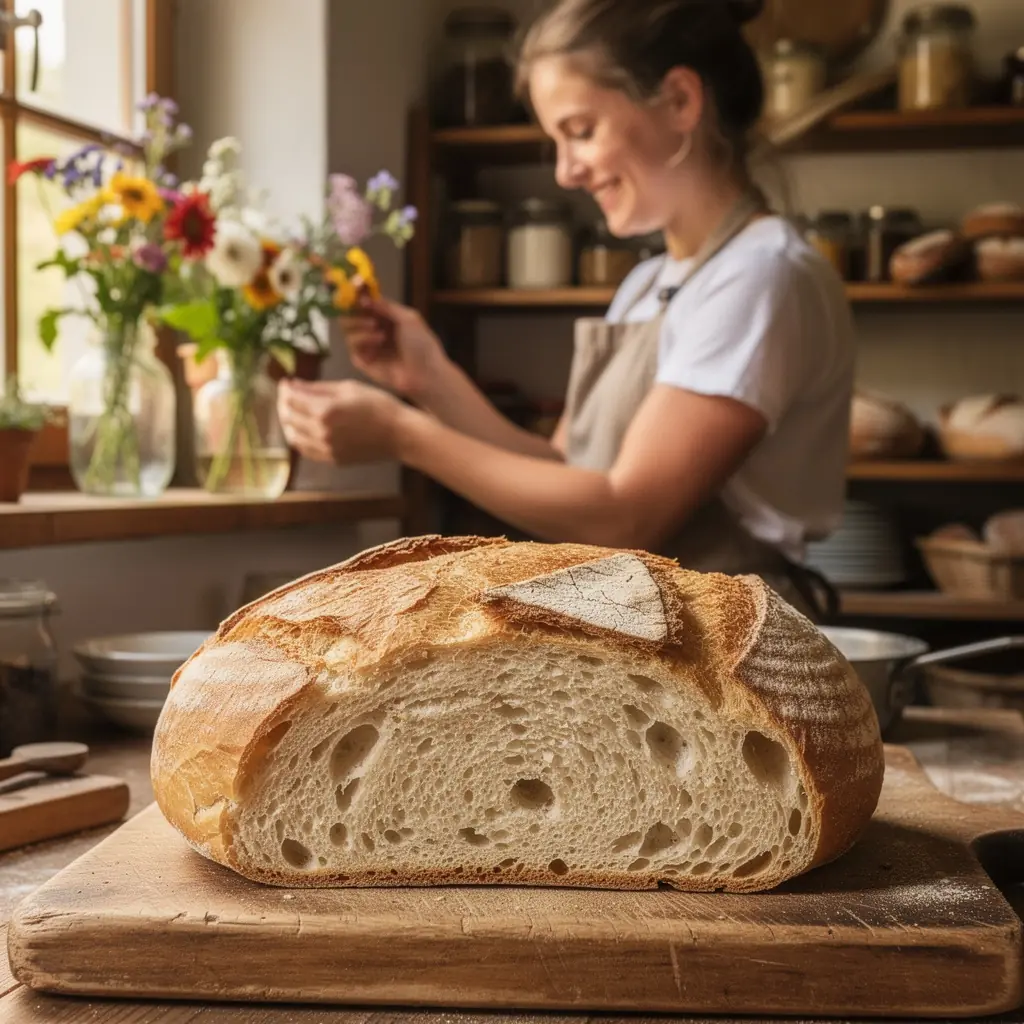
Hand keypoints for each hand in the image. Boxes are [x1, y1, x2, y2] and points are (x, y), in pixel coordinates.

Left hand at [277, 379, 404, 464]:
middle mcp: (321, 432)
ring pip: (293, 437)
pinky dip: (300, 439)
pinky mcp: (333, 459)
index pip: (291, 399)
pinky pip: (306, 450)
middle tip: (288, 395)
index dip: (285, 389)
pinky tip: (304, 430)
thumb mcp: (348, 388)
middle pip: (288, 418)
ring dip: (289, 423)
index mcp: (325, 411)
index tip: (287, 382)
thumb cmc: (378, 405)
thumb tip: (293, 385)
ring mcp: (326, 449)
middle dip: (284, 404)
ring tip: (295, 412)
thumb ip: (318, 388)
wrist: (399, 434)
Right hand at [340, 294, 446, 400]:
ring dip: (359, 323)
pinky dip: (362, 339)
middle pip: (349, 313)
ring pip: (347, 327)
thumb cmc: (422, 344)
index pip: (364, 302)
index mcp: (385, 317)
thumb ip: (386, 306)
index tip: (355, 287)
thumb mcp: (408, 318)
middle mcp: (373, 328)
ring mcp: (366, 344)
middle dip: (353, 309)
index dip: (357, 294)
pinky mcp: (362, 360)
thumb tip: (364, 298)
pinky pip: (352, 345)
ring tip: (376, 329)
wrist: (424, 373)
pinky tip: (378, 341)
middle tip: (363, 310)